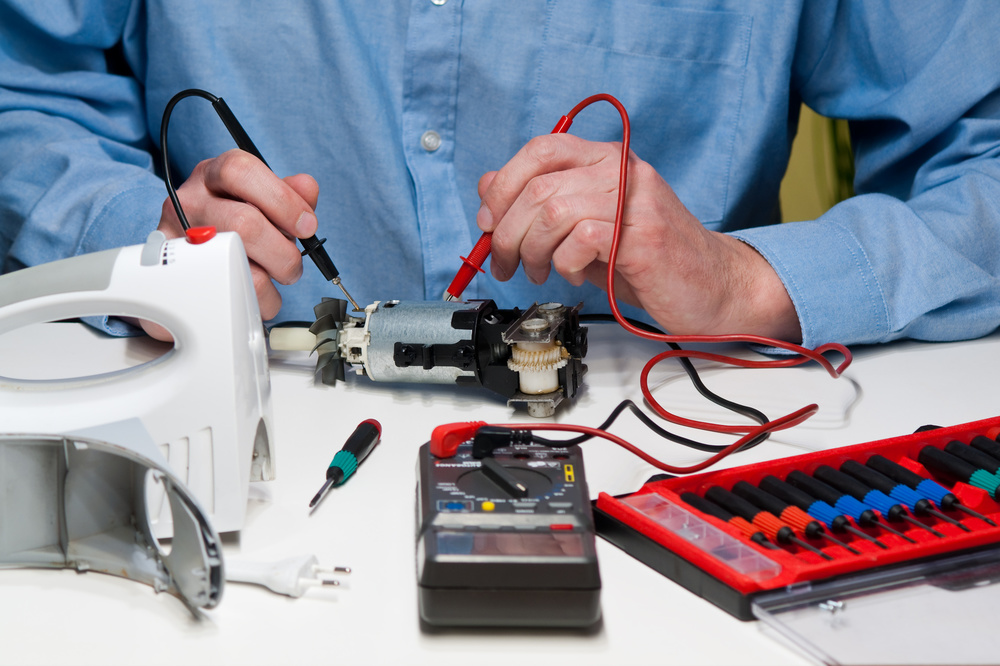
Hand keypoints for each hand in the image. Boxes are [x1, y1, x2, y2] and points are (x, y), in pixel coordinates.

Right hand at [143, 149, 318, 339]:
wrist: (189, 261)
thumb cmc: (234, 225)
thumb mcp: (261, 201)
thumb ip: (289, 193)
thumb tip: (306, 187)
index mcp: (212, 175)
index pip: (241, 171)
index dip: (282, 199)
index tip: (307, 226)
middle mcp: (189, 201)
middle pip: (243, 223)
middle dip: (283, 251)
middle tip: (292, 264)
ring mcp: (177, 239)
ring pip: (235, 263)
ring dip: (271, 280)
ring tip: (274, 279)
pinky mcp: (176, 277)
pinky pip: (226, 294)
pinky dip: (257, 303)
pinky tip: (257, 295)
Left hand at [477, 134, 800, 341]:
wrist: (713, 289)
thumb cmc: (648, 262)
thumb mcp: (584, 227)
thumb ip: (541, 205)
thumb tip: (488, 190)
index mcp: (607, 160)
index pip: (541, 148)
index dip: (504, 184)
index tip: (488, 221)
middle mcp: (622, 171)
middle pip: (539, 185)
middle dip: (506, 231)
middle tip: (503, 262)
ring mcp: (637, 201)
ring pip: (554, 210)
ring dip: (532, 251)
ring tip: (539, 272)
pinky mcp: (645, 236)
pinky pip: (582, 239)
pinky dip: (564, 264)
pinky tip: (575, 276)